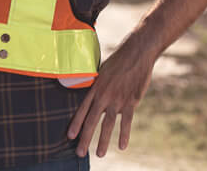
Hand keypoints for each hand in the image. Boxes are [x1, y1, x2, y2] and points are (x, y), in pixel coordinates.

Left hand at [67, 40, 157, 157]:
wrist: (136, 52)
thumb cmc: (118, 60)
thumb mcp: (102, 71)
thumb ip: (97, 85)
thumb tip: (93, 94)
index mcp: (95, 88)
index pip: (82, 109)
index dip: (75, 124)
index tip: (70, 137)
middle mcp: (103, 95)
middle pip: (92, 121)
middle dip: (85, 138)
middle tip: (79, 153)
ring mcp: (117, 99)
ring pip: (108, 125)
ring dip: (103, 141)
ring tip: (99, 155)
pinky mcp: (131, 101)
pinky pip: (126, 122)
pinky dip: (124, 135)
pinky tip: (122, 147)